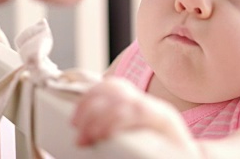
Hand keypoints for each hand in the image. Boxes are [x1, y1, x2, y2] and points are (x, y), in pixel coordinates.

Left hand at [71, 77, 198, 153]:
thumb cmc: (154, 156)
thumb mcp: (130, 142)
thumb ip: (113, 131)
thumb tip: (82, 135)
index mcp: (140, 107)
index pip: (112, 87)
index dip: (89, 98)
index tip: (73, 120)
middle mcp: (151, 105)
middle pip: (116, 89)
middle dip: (90, 108)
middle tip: (77, 131)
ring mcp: (161, 113)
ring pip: (124, 102)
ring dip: (99, 118)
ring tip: (86, 137)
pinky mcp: (166, 122)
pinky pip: (137, 113)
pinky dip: (116, 121)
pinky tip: (105, 134)